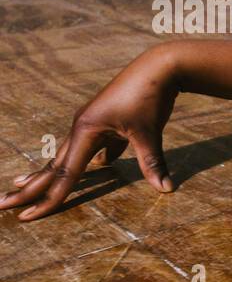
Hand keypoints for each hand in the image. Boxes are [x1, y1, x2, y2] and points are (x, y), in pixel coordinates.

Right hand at [1, 44, 179, 220]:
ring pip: (67, 155)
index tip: (26, 216)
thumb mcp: (150, 132)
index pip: (64, 174)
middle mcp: (82, 127)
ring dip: (50, 173)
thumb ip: (152, 162)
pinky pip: (91, 147)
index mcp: (86, 131)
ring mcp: (92, 123)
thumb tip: (166, 189)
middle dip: (30, 188)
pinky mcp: (106, 121)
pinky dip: (83, 161)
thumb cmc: (150, 96)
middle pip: (54, 165)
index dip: (48, 198)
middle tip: (3, 205)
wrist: (160, 66)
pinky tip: (91, 168)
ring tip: (25, 185)